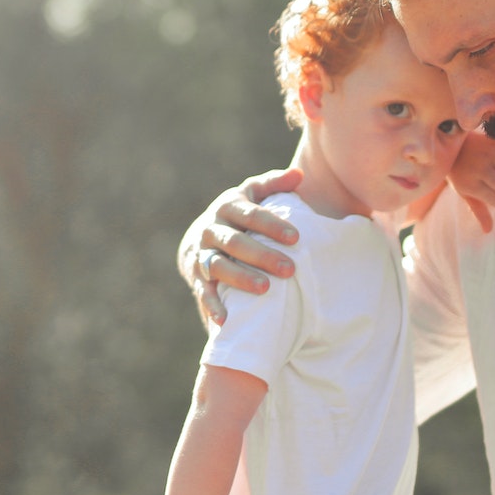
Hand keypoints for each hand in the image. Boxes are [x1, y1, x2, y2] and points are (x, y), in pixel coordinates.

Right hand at [182, 169, 303, 324]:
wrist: (198, 236)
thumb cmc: (237, 214)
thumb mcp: (252, 194)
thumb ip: (274, 184)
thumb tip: (299, 175)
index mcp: (228, 206)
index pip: (251, 215)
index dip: (272, 225)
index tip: (296, 237)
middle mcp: (212, 229)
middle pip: (235, 242)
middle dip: (262, 255)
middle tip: (289, 269)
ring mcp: (201, 253)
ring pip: (217, 265)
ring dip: (239, 277)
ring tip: (264, 289)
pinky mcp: (195, 276)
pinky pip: (203, 291)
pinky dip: (212, 305)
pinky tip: (226, 320)